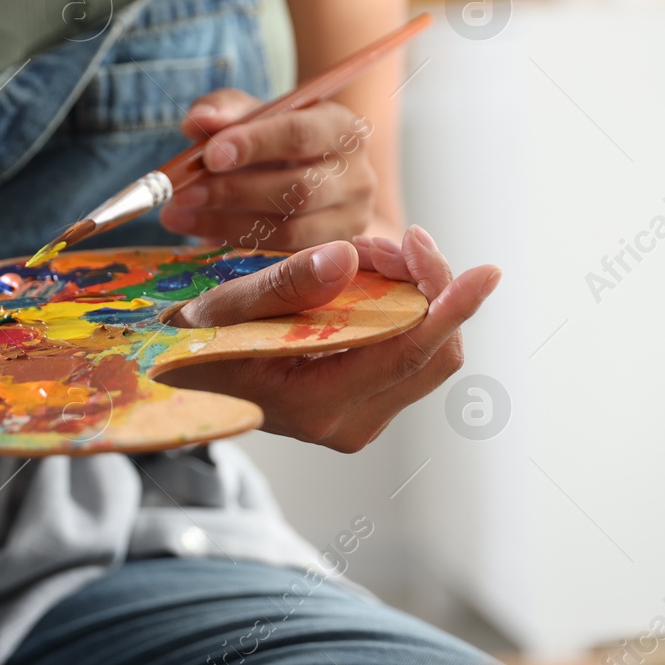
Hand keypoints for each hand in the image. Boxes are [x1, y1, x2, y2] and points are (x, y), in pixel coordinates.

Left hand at [157, 88, 378, 250]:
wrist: (314, 179)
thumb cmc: (277, 141)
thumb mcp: (255, 115)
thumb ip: (225, 110)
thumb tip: (198, 121)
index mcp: (343, 128)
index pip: (301, 134)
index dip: (254, 144)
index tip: (209, 156)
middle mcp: (358, 175)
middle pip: (299, 189)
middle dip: (234, 191)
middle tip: (182, 193)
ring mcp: (352, 220)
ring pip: (290, 230)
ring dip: (226, 224)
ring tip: (179, 215)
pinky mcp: (334, 254)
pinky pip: (283, 257)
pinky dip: (237, 243)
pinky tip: (202, 234)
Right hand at [160, 226, 501, 452]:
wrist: (178, 379)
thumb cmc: (192, 342)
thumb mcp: (221, 310)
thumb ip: (285, 285)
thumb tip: (350, 257)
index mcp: (318, 406)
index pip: (411, 355)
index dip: (452, 307)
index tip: (487, 271)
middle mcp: (349, 424)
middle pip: (437, 357)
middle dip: (430, 288)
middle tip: (389, 240)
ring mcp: (359, 418)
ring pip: (429, 354)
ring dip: (417, 294)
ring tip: (371, 252)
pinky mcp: (363, 405)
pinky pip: (408, 354)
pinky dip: (403, 308)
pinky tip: (369, 276)